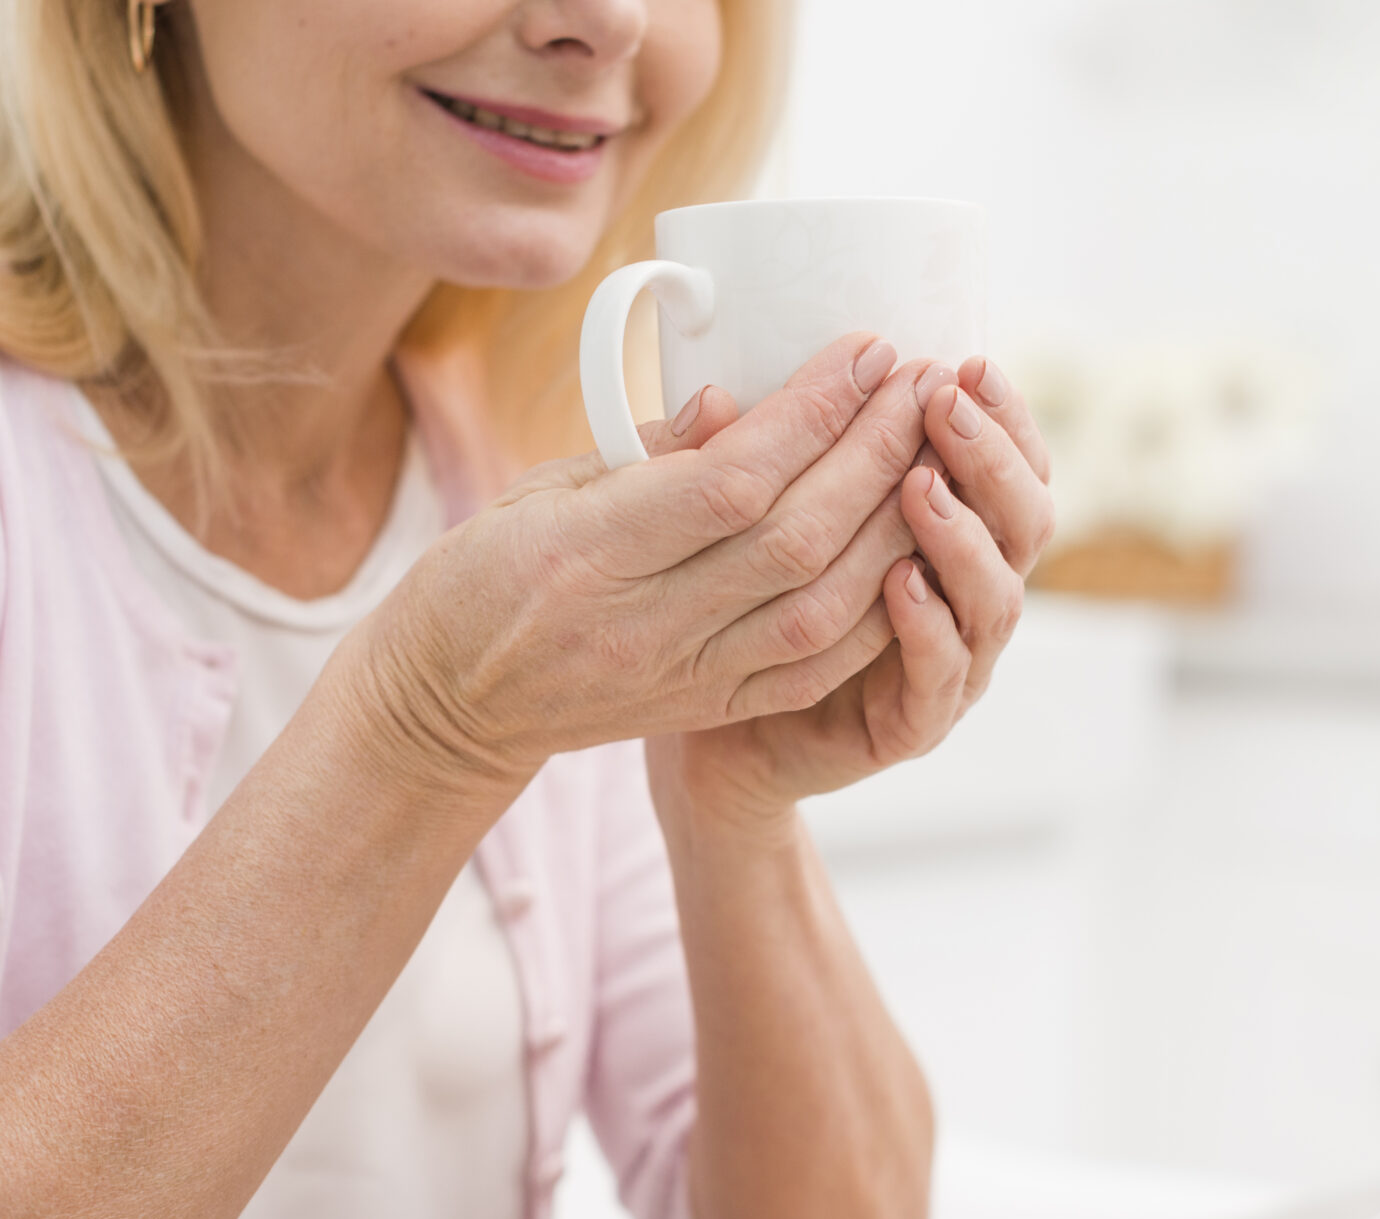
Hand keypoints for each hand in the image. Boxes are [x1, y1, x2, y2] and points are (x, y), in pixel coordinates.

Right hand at [339, 334, 932, 791]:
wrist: (446, 705)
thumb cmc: (485, 573)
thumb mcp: (541, 489)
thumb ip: (647, 451)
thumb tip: (740, 401)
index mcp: (591, 551)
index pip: (730, 480)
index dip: (814, 412)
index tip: (867, 349)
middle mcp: (645, 623)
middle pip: (794, 539)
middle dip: (875, 453)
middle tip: (923, 381)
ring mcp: (683, 676)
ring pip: (821, 609)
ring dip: (892, 526)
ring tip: (932, 451)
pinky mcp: (708, 709)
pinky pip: (815, 668)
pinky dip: (877, 608)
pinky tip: (912, 547)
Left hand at [654, 356, 1055, 827]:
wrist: (721, 741)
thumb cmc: (749, 613)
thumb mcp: (748, 523)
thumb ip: (749, 462)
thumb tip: (709, 395)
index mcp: (952, 536)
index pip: (1011, 466)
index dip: (1001, 416)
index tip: (962, 363)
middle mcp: (968, 597)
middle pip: (1026, 522)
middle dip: (991, 459)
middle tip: (944, 407)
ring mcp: (952, 665)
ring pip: (996, 597)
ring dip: (963, 535)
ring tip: (918, 486)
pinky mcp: (914, 724)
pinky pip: (942, 677)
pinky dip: (930, 628)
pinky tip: (901, 582)